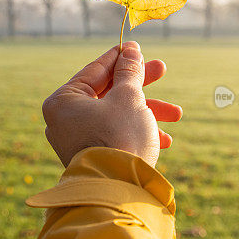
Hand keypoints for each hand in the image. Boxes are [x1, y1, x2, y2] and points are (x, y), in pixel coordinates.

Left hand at [42, 41, 181, 167]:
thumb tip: (131, 51)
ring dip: (146, 113)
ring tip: (176, 115)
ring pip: (114, 116)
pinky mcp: (89, 158)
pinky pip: (113, 136)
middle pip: (107, 93)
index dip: (120, 58)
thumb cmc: (120, 137)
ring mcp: (74, 141)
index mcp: (63, 101)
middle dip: (140, 87)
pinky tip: (164, 140)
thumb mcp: (129, 97)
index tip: (138, 49)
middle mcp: (63, 121)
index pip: (94, 70)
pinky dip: (136, 133)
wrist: (118, 189)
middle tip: (162, 70)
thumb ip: (130, 72)